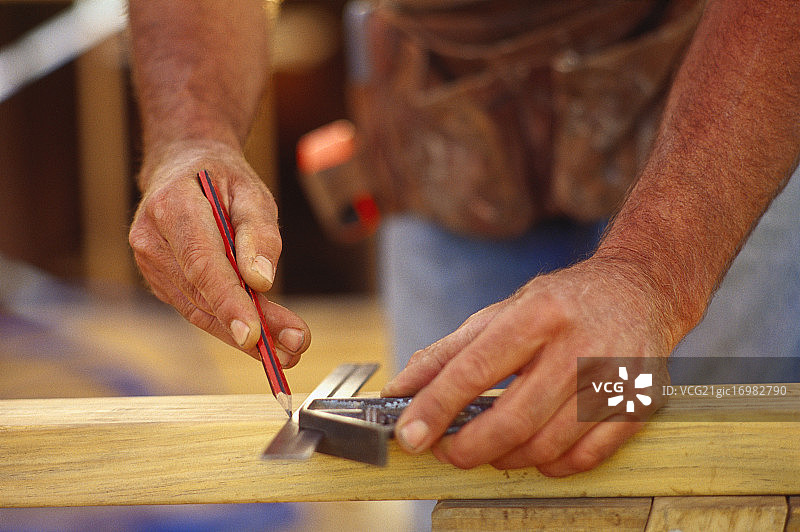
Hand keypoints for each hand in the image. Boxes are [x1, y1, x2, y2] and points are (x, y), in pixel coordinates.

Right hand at [129, 140, 310, 365]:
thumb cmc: (222, 178)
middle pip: (204, 294)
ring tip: (289, 348)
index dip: (227, 301)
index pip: (201, 263)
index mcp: (173, 207)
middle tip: (294, 346)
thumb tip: (261, 282)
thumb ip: (260, 233)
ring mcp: (152, 264)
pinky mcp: (162, 282)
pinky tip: (265, 337)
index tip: (253, 334)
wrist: (183, 168)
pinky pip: (199, 309)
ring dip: (247, 334)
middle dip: (252, 324)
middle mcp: (153, 240)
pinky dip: (232, 324)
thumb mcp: (252, 192)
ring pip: (201, 310)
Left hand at [381, 258, 671, 475]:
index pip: (475, 370)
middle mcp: (577, 346)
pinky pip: (585, 457)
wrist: (640, 290)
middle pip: (513, 419)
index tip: (410, 434)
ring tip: (489, 448)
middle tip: (447, 451)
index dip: (436, 408)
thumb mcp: (500, 313)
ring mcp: (612, 379)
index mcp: (537, 314)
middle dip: (468, 448)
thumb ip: (448, 353)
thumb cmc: (560, 303)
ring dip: (506, 459)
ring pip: (547, 446)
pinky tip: (533, 452)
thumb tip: (400, 389)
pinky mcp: (636, 405)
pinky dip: (550, 466)